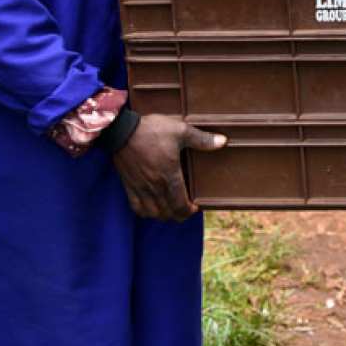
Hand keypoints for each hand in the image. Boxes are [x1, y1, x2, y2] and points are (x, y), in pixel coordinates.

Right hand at [112, 114, 226, 221]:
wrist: (122, 131)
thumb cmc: (152, 130)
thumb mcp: (180, 131)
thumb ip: (202, 139)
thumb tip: (223, 142)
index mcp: (169, 175)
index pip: (180, 205)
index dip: (189, 212)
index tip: (195, 207)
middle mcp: (154, 186)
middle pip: (167, 213)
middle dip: (179, 215)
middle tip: (185, 208)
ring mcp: (140, 188)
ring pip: (153, 213)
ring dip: (163, 215)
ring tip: (171, 208)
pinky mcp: (129, 186)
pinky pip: (137, 208)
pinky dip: (146, 212)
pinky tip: (151, 207)